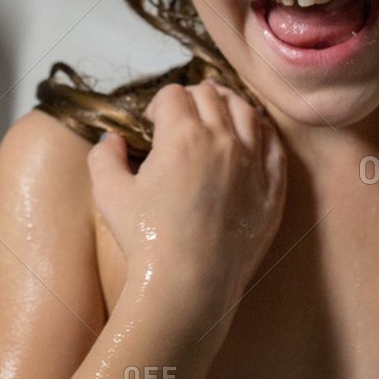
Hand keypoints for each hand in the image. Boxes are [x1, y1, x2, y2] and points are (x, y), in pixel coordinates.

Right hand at [86, 80, 286, 317]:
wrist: (189, 284)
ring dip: (229, 103)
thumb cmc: (146, 239)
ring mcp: (252, 163)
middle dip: (192, 97)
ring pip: (247, 112)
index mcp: (181, 136)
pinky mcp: (271, 189)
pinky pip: (274, 145)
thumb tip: (112, 139)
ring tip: (219, 110)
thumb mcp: (109, 194)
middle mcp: (222, 140)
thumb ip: (104, 156)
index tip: (151, 123)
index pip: (173, 94)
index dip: (158, 103)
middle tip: (182, 114)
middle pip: (211, 96)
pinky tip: (254, 133)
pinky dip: (262, 131)